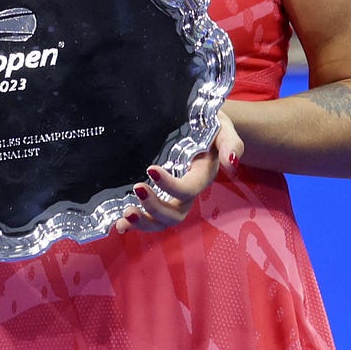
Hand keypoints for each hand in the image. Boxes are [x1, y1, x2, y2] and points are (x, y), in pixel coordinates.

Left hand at [114, 110, 242, 234]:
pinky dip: (133, 225)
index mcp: (202, 176)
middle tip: (137, 189)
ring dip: (143, 222)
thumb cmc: (209, 125)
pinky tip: (119, 224)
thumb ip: (230, 143)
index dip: (171, 185)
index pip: (189, 188)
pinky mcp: (158, 196)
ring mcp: (172, 197)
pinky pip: (149, 217)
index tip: (150, 169)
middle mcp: (187, 192)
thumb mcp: (222, 128)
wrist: (199, 124)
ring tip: (125, 216)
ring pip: (162, 221)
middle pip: (175, 213)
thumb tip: (231, 163)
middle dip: (155, 208)